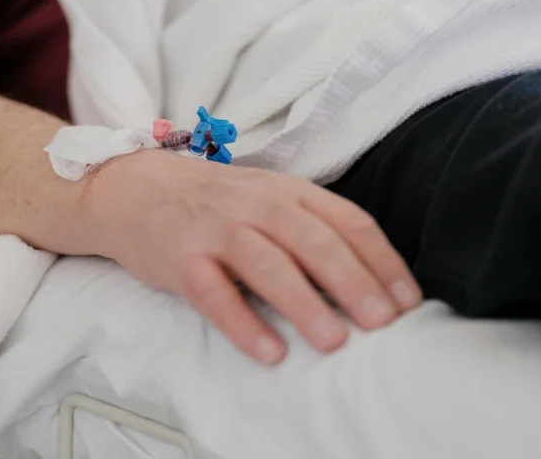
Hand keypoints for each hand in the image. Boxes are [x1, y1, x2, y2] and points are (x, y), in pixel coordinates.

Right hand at [81, 149, 422, 363]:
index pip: (347, 221)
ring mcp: (217, 230)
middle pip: (312, 240)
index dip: (381, 261)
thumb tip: (374, 282)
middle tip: (382, 323)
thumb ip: (315, 228)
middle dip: (351, 281)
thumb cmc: (216, 203)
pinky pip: (214, 294)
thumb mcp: (270, 199)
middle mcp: (257, 205)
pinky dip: (243, 323)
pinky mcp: (181, 259)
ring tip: (334, 341)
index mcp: (289, 191)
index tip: (407, 302)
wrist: (134, 188)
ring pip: (267, 264)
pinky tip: (269, 352)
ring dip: (304, 303)